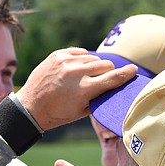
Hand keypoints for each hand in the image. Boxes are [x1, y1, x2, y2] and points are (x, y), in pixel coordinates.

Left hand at [17, 48, 137, 130]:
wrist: (30, 107)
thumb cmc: (58, 113)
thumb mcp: (83, 111)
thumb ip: (101, 96)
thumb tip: (116, 85)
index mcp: (85, 89)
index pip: (114, 77)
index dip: (127, 73)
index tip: (133, 70)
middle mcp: (77, 72)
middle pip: (106, 65)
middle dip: (107, 72)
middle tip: (100, 81)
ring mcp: (66, 61)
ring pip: (93, 58)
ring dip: (93, 67)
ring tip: (84, 77)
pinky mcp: (58, 55)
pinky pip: (80, 52)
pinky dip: (81, 59)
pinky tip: (75, 69)